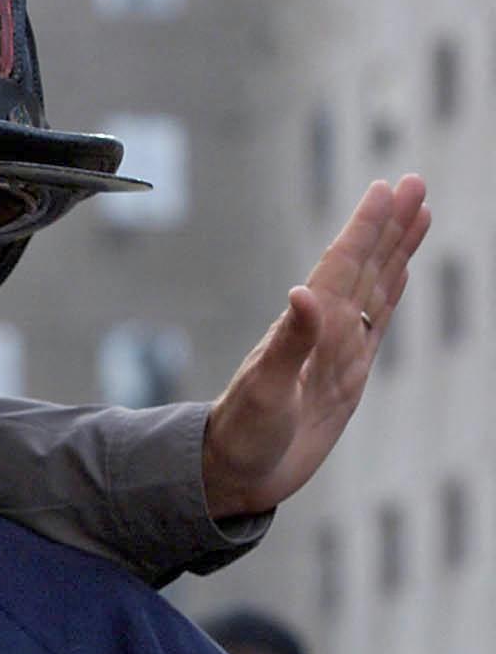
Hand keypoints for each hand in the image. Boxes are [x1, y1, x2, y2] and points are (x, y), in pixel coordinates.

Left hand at [202, 174, 429, 517]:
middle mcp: (325, 330)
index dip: (366, 228)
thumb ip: (288, 344)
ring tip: (418, 212)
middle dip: (390, 226)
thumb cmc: (242, 434)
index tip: (388, 189)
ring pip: (376, 287)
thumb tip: (303, 292)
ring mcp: (338, 349)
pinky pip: (377, 323)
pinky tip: (400, 271)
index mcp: (306, 328)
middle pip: (365, 266)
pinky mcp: (347, 373)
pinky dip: (391, 292)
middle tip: (415, 181)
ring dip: (396, 250)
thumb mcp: (265, 391)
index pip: (342, 266)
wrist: (235, 472)